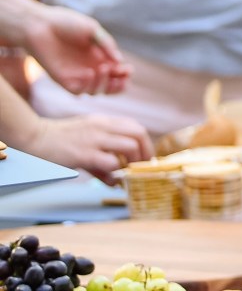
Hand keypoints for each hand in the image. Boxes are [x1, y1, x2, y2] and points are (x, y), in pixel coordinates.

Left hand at [20, 6, 129, 96]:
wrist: (39, 24)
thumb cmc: (66, 23)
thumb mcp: (92, 30)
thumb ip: (107, 45)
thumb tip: (120, 61)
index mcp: (99, 56)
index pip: (116, 72)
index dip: (124, 74)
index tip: (128, 69)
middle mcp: (89, 68)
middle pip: (109, 86)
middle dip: (118, 85)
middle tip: (122, 77)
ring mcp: (76, 76)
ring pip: (96, 92)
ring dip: (104, 85)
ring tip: (104, 70)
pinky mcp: (62, 80)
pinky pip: (78, 91)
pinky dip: (88, 86)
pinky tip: (89, 72)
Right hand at [25, 112, 152, 182]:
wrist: (34, 137)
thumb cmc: (58, 141)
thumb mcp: (85, 142)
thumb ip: (102, 160)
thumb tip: (116, 181)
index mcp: (104, 121)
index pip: (136, 127)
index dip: (145, 143)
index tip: (144, 158)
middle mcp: (103, 127)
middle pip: (139, 134)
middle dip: (146, 152)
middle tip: (142, 167)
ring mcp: (95, 139)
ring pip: (130, 146)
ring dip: (134, 161)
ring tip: (128, 174)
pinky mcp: (85, 154)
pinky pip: (111, 162)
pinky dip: (116, 171)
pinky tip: (111, 179)